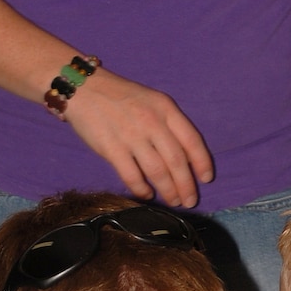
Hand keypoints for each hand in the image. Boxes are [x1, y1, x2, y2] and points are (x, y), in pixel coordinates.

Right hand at [66, 69, 213, 208]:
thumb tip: (186, 158)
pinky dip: (142, 190)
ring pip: (157, 172)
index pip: (192, 140)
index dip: (202, 163)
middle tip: (189, 201)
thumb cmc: (121, 97)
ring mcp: (131, 136)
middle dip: (186, 186)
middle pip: (177, 161)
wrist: (85, 88)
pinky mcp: (111, 149)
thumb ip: (169, 125)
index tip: (206, 179)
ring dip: (168, 191)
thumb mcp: (152, 102)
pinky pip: (132, 176)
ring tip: (173, 201)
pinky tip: (147, 195)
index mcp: (166, 108)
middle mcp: (151, 122)